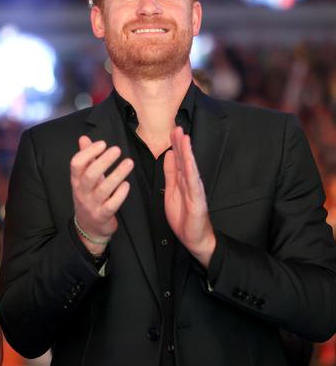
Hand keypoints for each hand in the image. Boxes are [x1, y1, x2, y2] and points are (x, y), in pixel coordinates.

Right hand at [70, 136, 133, 245]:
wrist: (88, 227)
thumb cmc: (89, 197)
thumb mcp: (83, 179)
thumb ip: (85, 158)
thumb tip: (84, 138)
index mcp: (76, 181)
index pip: (76, 164)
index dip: (88, 152)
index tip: (102, 144)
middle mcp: (82, 192)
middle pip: (89, 175)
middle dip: (103, 161)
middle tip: (117, 150)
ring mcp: (92, 205)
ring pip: (103, 189)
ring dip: (117, 175)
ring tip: (129, 163)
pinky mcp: (102, 216)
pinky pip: (111, 205)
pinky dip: (120, 194)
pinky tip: (127, 184)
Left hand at [163, 127, 215, 266]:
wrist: (194, 237)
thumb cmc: (183, 215)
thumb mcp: (171, 190)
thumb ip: (170, 173)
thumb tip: (168, 154)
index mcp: (182, 180)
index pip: (179, 159)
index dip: (176, 145)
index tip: (172, 130)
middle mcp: (190, 182)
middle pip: (185, 160)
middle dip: (181, 144)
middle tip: (177, 127)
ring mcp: (195, 190)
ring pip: (190, 168)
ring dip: (187, 153)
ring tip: (184, 139)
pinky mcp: (197, 200)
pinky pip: (193, 184)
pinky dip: (191, 172)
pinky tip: (189, 162)